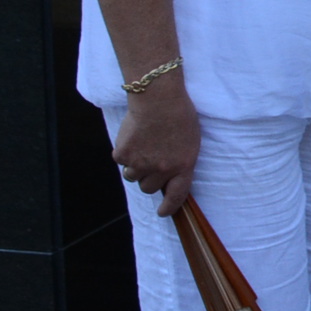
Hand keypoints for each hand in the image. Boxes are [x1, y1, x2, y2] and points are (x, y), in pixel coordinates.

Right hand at [113, 85, 202, 215]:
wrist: (158, 99)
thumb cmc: (178, 114)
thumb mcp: (190, 141)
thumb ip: (180, 160)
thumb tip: (168, 175)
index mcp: (183, 166)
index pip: (176, 195)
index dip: (169, 207)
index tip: (163, 212)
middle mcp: (162, 169)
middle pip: (149, 188)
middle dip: (148, 179)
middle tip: (150, 162)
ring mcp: (141, 164)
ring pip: (132, 177)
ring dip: (135, 166)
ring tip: (142, 146)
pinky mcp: (123, 155)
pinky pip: (120, 161)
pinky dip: (124, 152)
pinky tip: (133, 136)